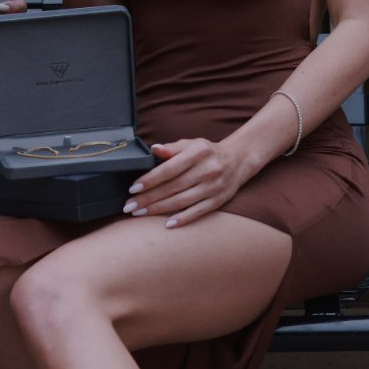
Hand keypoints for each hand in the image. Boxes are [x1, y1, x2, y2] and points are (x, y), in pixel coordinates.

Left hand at [121, 138, 252, 227]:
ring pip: (182, 201)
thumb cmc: (208, 152)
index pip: (169, 169)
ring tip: (140, 213)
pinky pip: (197, 211)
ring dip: (159, 209)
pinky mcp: (218, 200)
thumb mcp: (192, 144)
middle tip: (129, 206)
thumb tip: (153, 149)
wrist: (238, 160)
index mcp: (198, 153)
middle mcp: (207, 170)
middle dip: (148, 198)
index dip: (150, 180)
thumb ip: (172, 148)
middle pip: (172, 187)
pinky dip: (182, 219)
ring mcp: (213, 187)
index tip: (133, 189)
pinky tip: (167, 224)